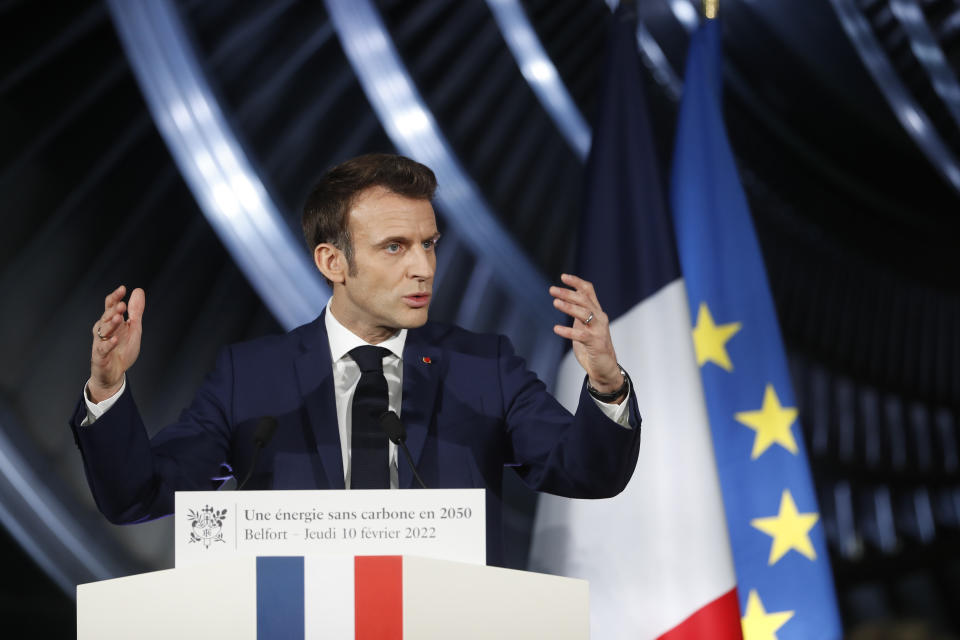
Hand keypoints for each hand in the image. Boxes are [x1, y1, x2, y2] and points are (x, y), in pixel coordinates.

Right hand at [87, 285, 144, 402]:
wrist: (114, 373)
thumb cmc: (122, 349)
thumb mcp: (133, 328)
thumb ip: (136, 311)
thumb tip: (138, 290)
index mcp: (112, 322)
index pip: (110, 306)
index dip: (115, 297)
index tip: (123, 289)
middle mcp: (103, 330)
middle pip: (106, 317)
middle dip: (113, 310)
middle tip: (121, 305)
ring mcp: (100, 343)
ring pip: (103, 331)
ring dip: (110, 324)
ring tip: (118, 318)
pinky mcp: (100, 356)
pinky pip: (103, 349)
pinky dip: (109, 344)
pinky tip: (115, 339)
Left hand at [550, 274, 623, 398]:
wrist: (604, 367)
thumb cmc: (592, 345)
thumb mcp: (584, 325)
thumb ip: (578, 313)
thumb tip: (564, 298)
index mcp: (597, 311)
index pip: (589, 291)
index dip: (577, 282)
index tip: (563, 277)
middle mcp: (600, 318)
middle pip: (584, 300)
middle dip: (568, 293)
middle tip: (552, 290)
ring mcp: (599, 330)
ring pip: (584, 314)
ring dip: (569, 307)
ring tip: (555, 302)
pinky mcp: (596, 343)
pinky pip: (581, 335)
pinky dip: (568, 331)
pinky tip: (556, 329)